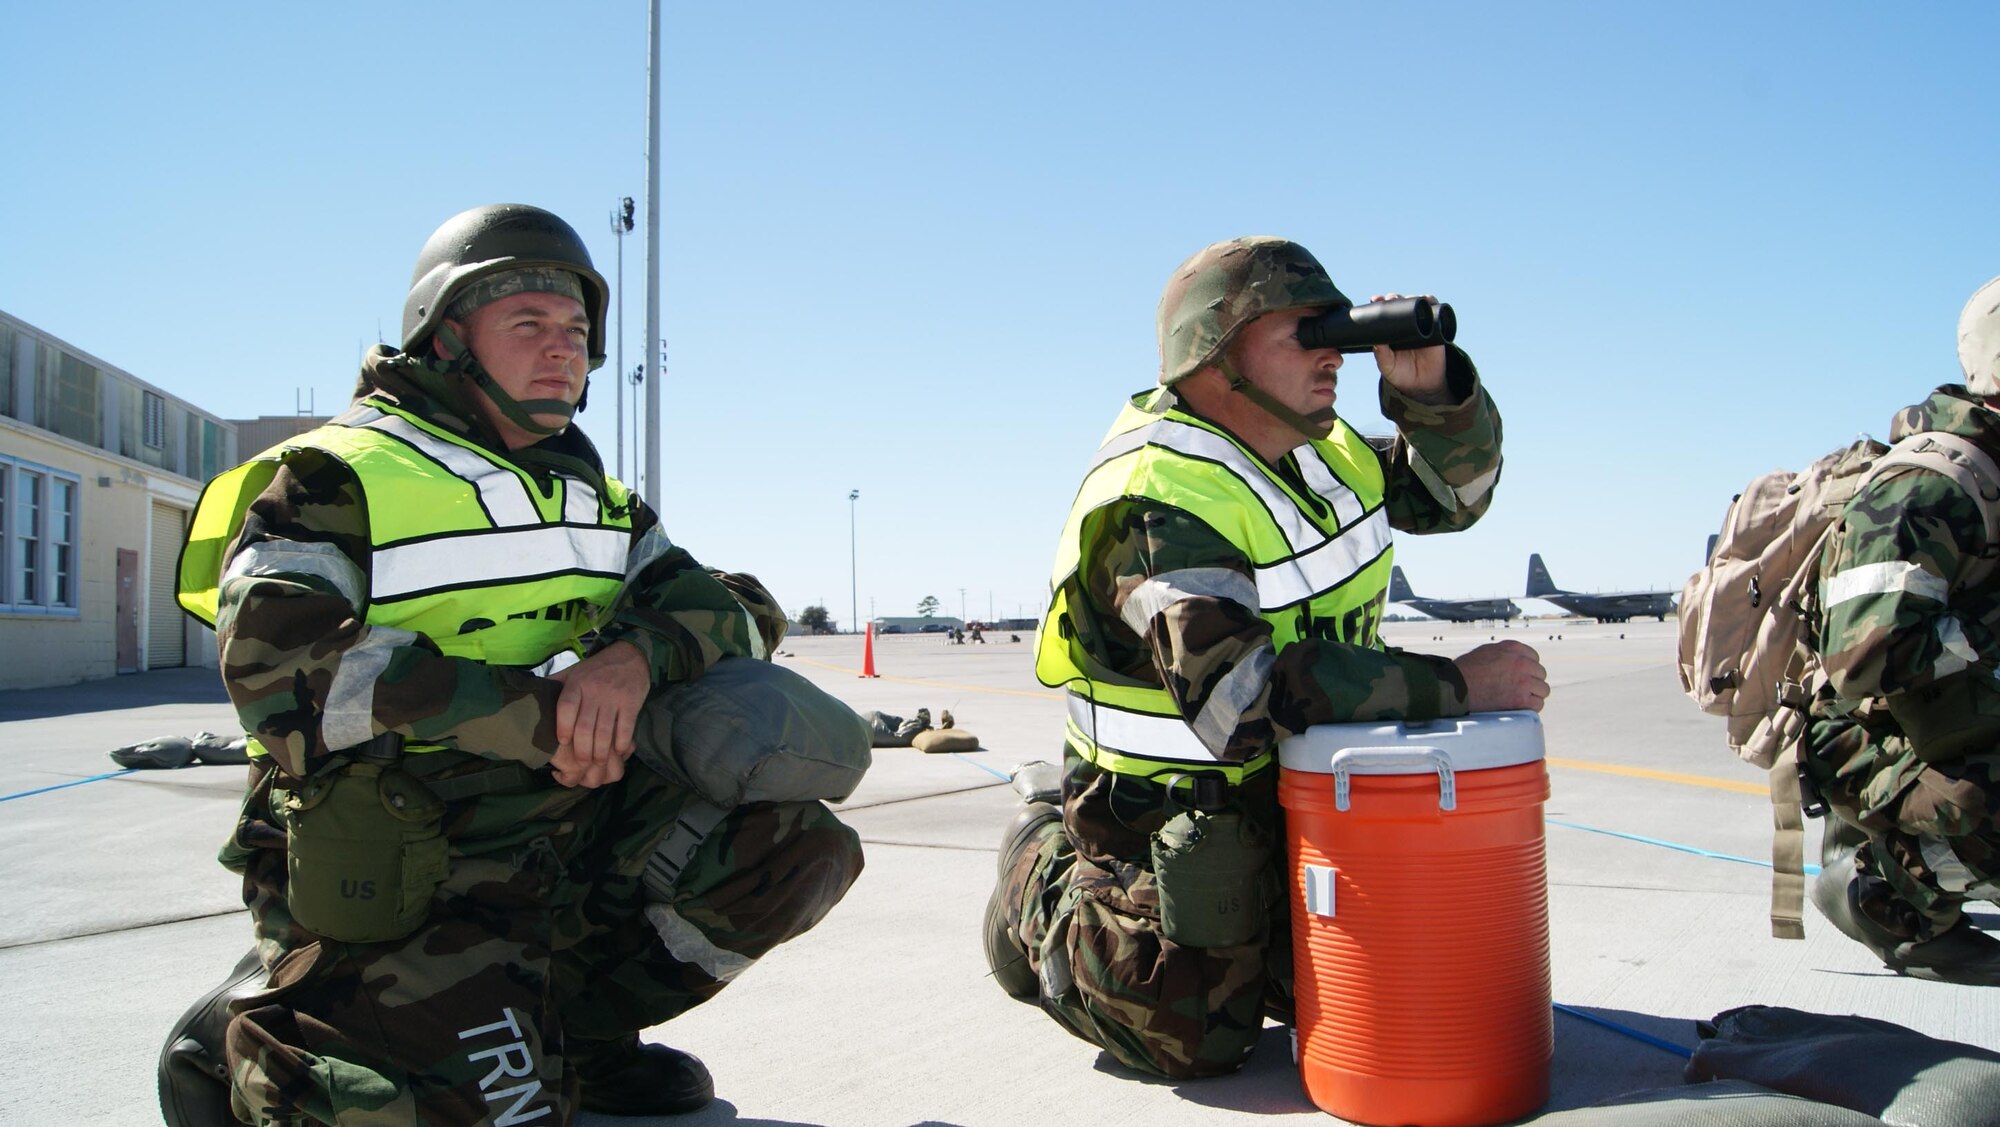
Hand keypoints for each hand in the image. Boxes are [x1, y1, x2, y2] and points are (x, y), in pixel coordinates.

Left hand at [547, 640, 651, 787]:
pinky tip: (617, 751)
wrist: (630, 655)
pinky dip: (621, 743)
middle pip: (585, 726)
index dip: (563, 728)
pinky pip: (625, 728)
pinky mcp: (632, 703)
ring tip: (598, 763)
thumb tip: (530, 694)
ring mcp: (614, 698)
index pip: (566, 707)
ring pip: (604, 731)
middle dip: (582, 750)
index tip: (563, 742)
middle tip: (582, 763)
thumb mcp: (573, 671)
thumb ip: (555, 684)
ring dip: (600, 752)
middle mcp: (595, 691)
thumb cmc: (597, 668)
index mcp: (577, 683)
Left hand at [1369, 292, 1449, 402]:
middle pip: (1400, 304)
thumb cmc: (1401, 374)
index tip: (1375, 299)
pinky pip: (1435, 313)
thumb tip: (1376, 342)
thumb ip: (1381, 355)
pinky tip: (1429, 300)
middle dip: (1395, 297)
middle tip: (1390, 298)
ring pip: (1417, 305)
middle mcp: (1404, 325)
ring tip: (1408, 298)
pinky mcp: (1435, 329)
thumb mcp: (1387, 365)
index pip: (1384, 312)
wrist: (1422, 385)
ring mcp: (1420, 325)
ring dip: (1413, 297)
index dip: (1380, 303)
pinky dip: (1433, 303)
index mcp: (1390, 330)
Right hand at [1453, 640, 1548, 712]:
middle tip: (1518, 689)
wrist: (1455, 687)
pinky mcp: (1521, 700)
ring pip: (1543, 690)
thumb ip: (1506, 653)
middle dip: (1531, 681)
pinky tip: (1519, 707)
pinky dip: (1530, 708)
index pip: (1534, 658)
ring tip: (1519, 699)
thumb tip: (1519, 659)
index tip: (1520, 676)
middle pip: (1540, 674)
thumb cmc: (1466, 670)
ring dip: (1533, 695)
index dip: (1527, 669)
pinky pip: (1537, 705)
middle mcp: (1522, 663)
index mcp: (1514, 648)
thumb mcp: (1487, 651)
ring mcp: (1524, 681)